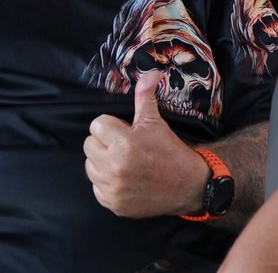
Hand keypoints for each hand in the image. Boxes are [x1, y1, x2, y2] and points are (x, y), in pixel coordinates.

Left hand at [84, 69, 208, 217]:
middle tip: (123, 146)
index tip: (124, 132)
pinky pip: (96, 188)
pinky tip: (123, 179)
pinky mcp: (114, 204)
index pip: (96, 125)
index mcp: (124, 143)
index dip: (111, 126)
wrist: (188, 187)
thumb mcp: (156, 122)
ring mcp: (113, 188)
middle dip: (104, 142)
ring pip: (89, 166)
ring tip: (122, 162)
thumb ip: (145, 97)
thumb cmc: (169, 151)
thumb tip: (150, 73)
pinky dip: (106, 184)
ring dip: (102, 162)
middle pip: (89, 144)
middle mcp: (115, 166)